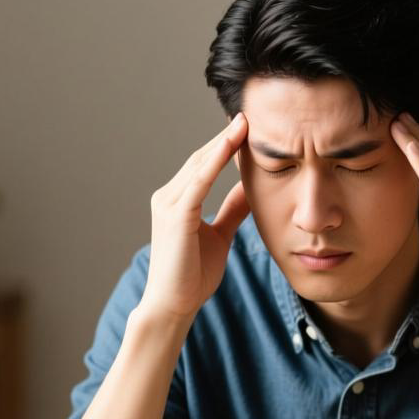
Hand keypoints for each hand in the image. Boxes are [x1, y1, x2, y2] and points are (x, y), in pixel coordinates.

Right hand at [141, 113, 249, 320]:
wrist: (174, 305)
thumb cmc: (193, 275)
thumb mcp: (220, 235)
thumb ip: (231, 210)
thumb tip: (249, 188)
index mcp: (177, 200)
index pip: (204, 164)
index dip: (225, 145)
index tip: (248, 126)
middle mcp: (168, 196)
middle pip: (201, 158)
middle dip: (225, 137)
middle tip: (250, 113)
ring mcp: (168, 204)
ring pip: (200, 165)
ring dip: (223, 142)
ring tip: (245, 121)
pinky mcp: (176, 216)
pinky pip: (199, 181)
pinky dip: (216, 161)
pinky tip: (233, 144)